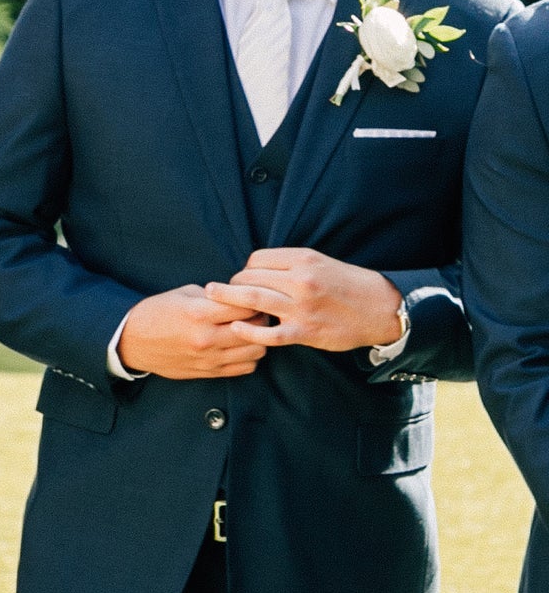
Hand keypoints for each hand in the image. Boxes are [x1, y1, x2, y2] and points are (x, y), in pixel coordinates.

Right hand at [116, 284, 270, 379]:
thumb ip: (214, 297)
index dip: (255, 298)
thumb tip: (240, 297)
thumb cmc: (157, 312)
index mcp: (199, 313)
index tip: (253, 295)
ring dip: (258, 339)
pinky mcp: (208, 372)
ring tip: (249, 330)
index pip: (245, 305)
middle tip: (257, 312)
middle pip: (256, 330)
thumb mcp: (183, 294)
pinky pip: (244, 368)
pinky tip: (240, 346)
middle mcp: (206, 338)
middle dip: (261, 318)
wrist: (132, 342)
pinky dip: (249, 357)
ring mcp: (208, 358)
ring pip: (255, 352)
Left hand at [206, 248, 403, 353]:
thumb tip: (258, 268)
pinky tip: (237, 328)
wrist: (381, 309)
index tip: (244, 277)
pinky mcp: (304, 332)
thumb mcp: (321, 262)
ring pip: (253, 299)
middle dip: (233, 284)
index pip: (257, 259)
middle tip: (223, 292)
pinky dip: (248, 331)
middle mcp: (300, 280)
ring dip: (227, 300)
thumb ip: (291, 264)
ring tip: (212, 300)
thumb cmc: (349, 284)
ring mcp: (301, 307)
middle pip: (250, 277)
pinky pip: (268, 334)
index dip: (246, 268)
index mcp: (304, 259)